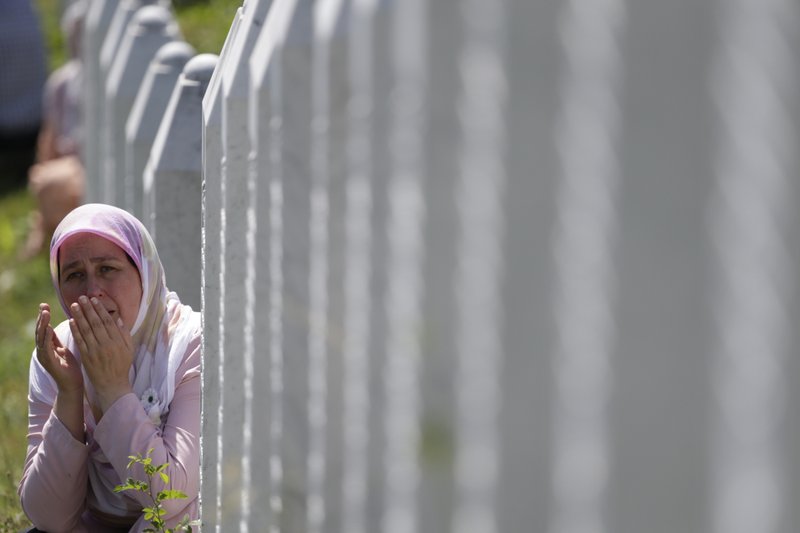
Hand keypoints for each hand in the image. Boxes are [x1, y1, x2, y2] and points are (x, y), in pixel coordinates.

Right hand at [35, 303, 82, 393]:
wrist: (72, 385)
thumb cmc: (69, 366)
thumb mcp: (63, 349)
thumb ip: (59, 339)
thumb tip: (64, 322)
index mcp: (48, 346)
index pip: (45, 328)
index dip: (43, 317)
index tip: (44, 305)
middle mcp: (43, 350)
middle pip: (40, 331)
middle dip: (41, 318)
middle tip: (43, 306)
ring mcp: (44, 356)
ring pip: (41, 337)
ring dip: (42, 325)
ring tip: (44, 313)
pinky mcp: (49, 362)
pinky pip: (46, 348)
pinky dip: (47, 338)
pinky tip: (49, 329)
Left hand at [68, 296, 133, 412]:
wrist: (112, 385)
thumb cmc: (121, 366)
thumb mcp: (129, 349)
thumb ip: (124, 334)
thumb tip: (118, 319)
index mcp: (117, 341)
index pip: (107, 321)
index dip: (100, 309)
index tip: (94, 300)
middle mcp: (106, 344)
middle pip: (96, 323)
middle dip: (88, 309)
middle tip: (82, 298)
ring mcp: (95, 350)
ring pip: (86, 330)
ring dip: (80, 316)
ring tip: (74, 305)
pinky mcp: (86, 356)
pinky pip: (80, 340)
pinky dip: (75, 330)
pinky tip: (71, 321)